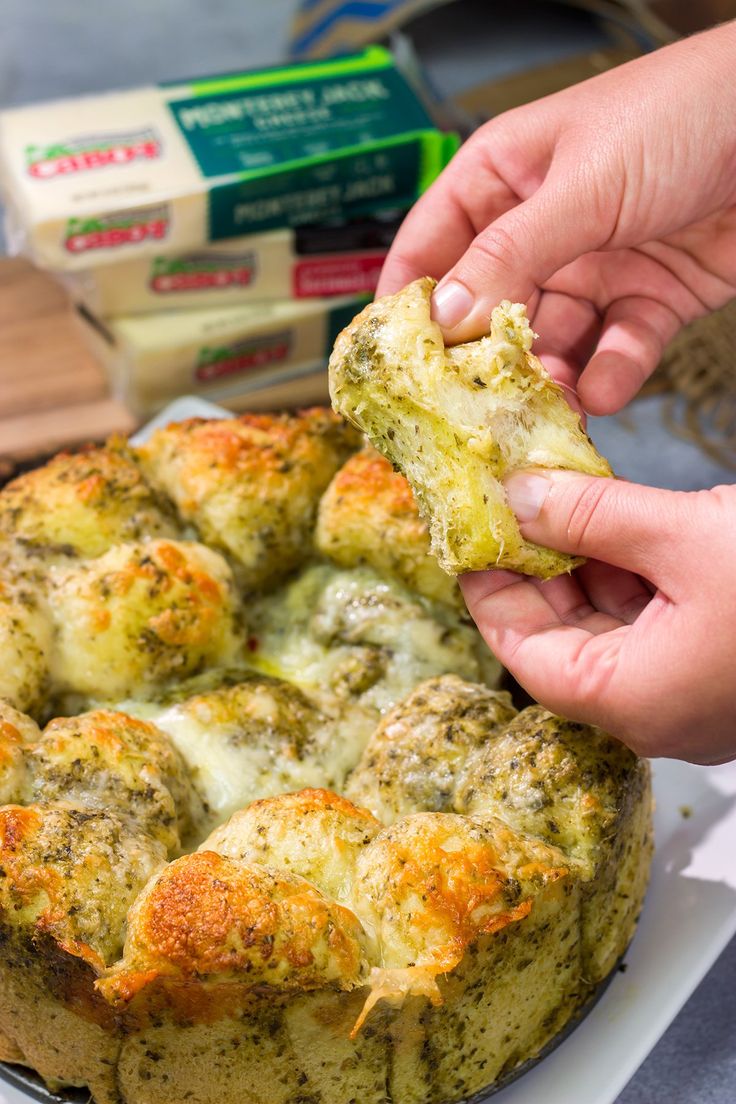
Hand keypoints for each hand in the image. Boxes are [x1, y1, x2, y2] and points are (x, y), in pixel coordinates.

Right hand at [378, 23, 735, 414]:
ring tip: (542, 412)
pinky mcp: (649, 297)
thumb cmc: (684, 114)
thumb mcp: (583, 184)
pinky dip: (609, 375)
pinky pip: (616, 349)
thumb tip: (444, 314)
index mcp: (505, 177)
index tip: (389, 363)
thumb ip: (511, 254)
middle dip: (481, 360)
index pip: (432, 245)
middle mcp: (543, 226)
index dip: (407, 303)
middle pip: (489, 307)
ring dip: (547, 379)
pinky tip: (602, 392)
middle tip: (469, 410)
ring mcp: (595, 264)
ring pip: (552, 340)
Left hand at [460, 472, 735, 763]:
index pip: (523, 653)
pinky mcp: (718, 666)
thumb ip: (591, 514)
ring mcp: (690, 693)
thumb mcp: (683, 536)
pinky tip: (617, 520)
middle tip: (511, 507)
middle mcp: (656, 712)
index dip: (488, 591)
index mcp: (632, 703)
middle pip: (563, 640)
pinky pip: (654, 624)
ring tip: (561, 499)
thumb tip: (517, 496)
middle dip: (536, 567)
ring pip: (611, 627)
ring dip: (584, 564)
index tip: (469, 539)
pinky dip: (630, 573)